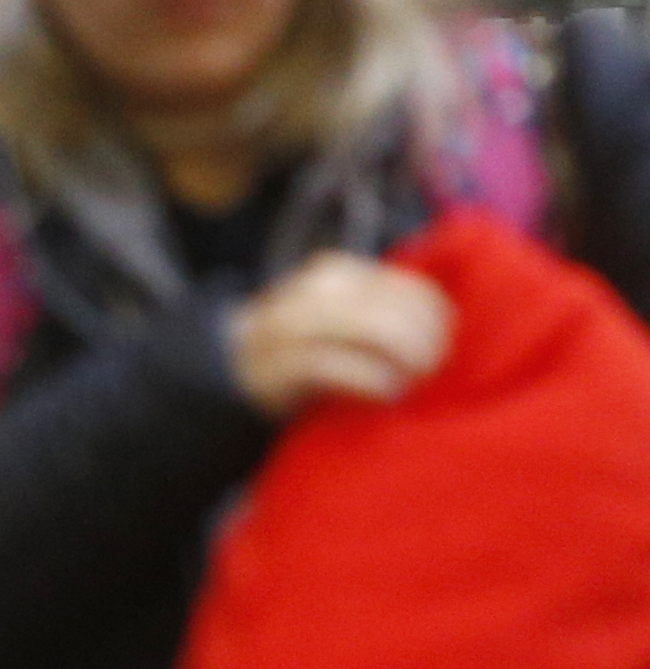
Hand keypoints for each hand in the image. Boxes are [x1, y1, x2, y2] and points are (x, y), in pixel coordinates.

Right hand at [227, 255, 453, 418]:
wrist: (221, 373)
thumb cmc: (299, 351)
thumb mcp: (339, 317)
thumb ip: (380, 310)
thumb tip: (446, 323)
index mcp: (334, 273)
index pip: (408, 287)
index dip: (437, 320)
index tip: (445, 350)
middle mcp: (311, 292)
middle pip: (393, 309)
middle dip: (425, 344)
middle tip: (431, 373)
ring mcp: (288, 327)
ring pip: (369, 329)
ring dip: (403, 359)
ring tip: (411, 383)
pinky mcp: (274, 366)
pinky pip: (335, 365)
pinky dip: (369, 380)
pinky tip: (384, 395)